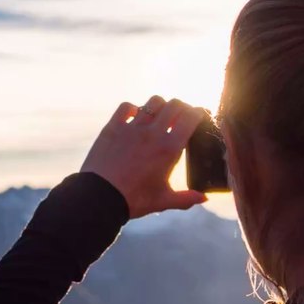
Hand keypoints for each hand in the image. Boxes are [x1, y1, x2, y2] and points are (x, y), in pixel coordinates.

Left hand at [80, 96, 208, 218]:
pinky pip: (127, 107)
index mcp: (169, 149)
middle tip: (180, 116)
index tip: (198, 116)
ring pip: (153, 102)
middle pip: (174, 105)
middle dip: (181, 107)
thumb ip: (186, 198)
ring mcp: (132, 128)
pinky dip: (134, 108)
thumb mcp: (163, 201)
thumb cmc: (134, 200)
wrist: (99, 197)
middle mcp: (153, 133)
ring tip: (159, 116)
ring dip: (160, 106)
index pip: (191, 117)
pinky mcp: (113, 127)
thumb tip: (204, 197)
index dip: (198, 113)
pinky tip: (135, 117)